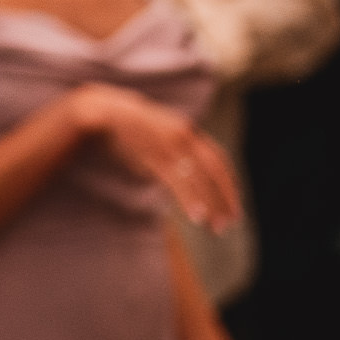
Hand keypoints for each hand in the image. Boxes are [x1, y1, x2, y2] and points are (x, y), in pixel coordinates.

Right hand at [66, 84, 239, 230]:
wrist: (105, 111)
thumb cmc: (131, 129)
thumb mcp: (159, 136)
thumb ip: (175, 152)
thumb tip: (186, 175)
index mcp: (188, 132)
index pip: (218, 159)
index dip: (229, 182)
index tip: (234, 204)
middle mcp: (185, 136)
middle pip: (214, 169)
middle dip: (226, 196)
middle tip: (232, 222)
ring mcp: (170, 145)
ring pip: (199, 177)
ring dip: (211, 204)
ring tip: (216, 227)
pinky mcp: (154, 156)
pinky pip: (178, 181)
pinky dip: (190, 199)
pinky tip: (197, 216)